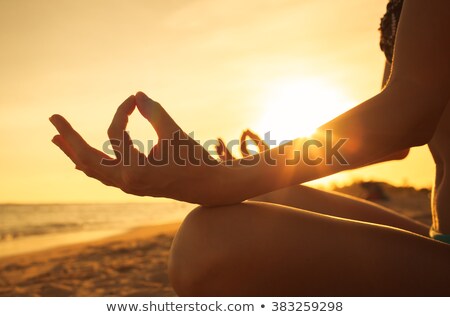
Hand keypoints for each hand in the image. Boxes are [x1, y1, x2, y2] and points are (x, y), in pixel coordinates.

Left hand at [50, 92, 225, 204]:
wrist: (209, 187)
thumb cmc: (194, 160)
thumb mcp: (174, 134)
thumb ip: (155, 113)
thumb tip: (137, 95)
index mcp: (135, 170)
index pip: (116, 135)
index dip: (121, 112)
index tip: (132, 99)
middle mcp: (126, 182)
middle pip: (87, 158)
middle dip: (69, 138)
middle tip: (53, 119)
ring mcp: (128, 186)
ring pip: (94, 170)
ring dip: (75, 152)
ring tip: (57, 140)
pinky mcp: (133, 185)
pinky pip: (104, 175)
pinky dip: (91, 165)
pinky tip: (81, 162)